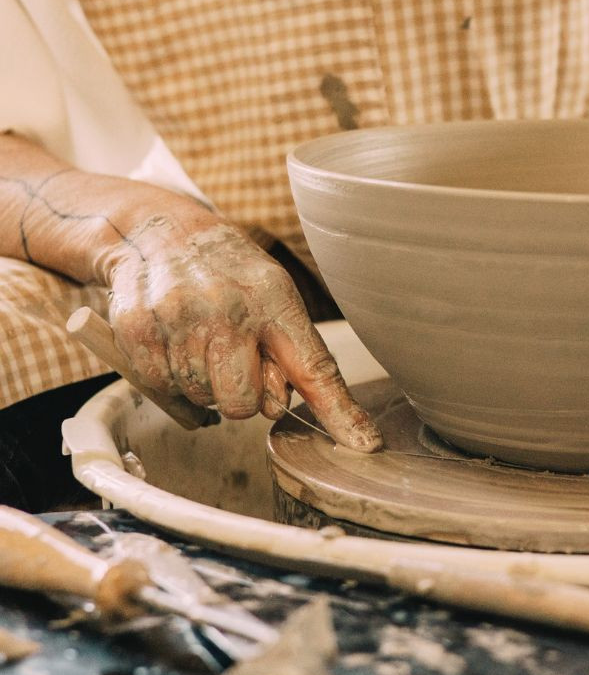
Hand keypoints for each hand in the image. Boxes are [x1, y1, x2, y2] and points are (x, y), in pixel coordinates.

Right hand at [104, 213, 380, 450]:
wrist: (160, 232)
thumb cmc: (228, 273)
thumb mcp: (274, 295)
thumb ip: (291, 352)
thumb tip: (284, 407)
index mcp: (273, 297)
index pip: (313, 366)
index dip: (338, 411)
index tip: (366, 442)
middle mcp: (226, 308)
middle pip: (243, 404)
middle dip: (240, 394)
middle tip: (233, 358)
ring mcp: (178, 320)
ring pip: (202, 400)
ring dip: (204, 383)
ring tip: (200, 340)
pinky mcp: (137, 333)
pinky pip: (163, 391)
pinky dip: (171, 380)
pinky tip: (175, 344)